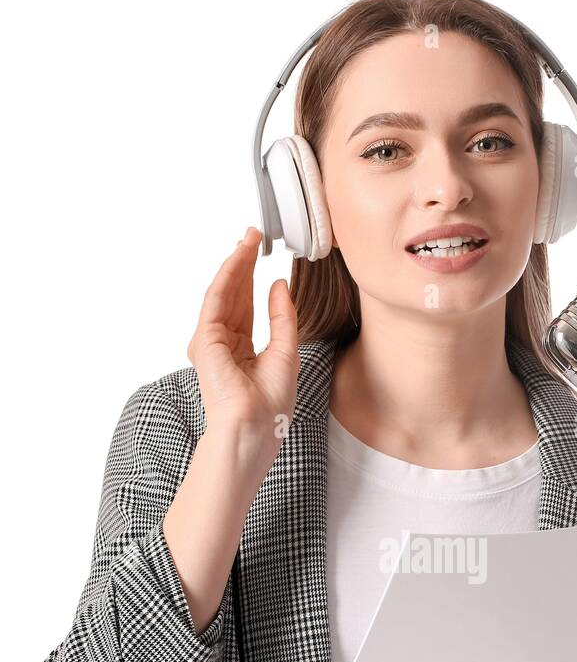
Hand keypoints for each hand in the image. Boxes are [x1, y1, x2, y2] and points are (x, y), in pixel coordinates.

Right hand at [187, 226, 298, 446]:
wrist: (254, 427)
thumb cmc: (270, 404)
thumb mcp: (286, 352)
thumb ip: (282, 317)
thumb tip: (278, 284)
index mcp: (239, 352)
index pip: (244, 308)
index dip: (252, 280)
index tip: (261, 253)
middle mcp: (221, 345)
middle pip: (232, 296)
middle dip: (242, 264)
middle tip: (253, 235)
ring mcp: (210, 343)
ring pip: (223, 293)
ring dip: (235, 264)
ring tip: (248, 238)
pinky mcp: (205, 340)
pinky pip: (217, 300)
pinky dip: (228, 276)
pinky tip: (240, 257)